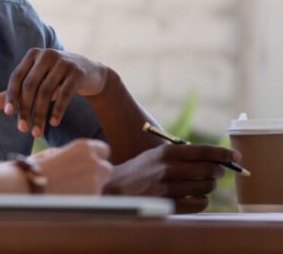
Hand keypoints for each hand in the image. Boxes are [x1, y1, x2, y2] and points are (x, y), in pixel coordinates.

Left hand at [0, 48, 108, 137]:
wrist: (90, 73)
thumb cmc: (55, 79)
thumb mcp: (35, 83)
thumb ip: (12, 93)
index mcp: (32, 55)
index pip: (17, 77)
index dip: (11, 95)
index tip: (8, 114)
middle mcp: (46, 55)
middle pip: (31, 86)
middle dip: (25, 109)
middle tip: (22, 129)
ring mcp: (63, 62)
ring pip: (47, 92)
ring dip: (40, 114)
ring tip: (37, 132)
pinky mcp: (77, 72)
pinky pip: (65, 93)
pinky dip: (58, 109)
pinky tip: (53, 122)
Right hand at [31, 139, 112, 194]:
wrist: (27, 187)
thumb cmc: (34, 168)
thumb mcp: (53, 153)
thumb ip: (71, 154)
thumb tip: (81, 160)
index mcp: (83, 147)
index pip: (104, 149)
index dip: (97, 157)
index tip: (89, 163)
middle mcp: (93, 162)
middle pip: (107, 169)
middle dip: (98, 174)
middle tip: (82, 179)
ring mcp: (95, 182)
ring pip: (100, 186)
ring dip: (90, 188)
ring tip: (68, 190)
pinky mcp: (92, 200)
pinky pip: (93, 199)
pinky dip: (84, 200)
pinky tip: (67, 199)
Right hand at [104, 144, 239, 213]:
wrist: (118, 187)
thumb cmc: (141, 169)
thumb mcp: (157, 154)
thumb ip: (182, 155)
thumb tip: (213, 158)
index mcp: (167, 152)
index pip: (204, 151)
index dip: (223, 153)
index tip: (235, 156)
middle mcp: (170, 168)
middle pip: (209, 169)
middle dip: (217, 171)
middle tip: (216, 171)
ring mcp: (170, 188)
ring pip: (206, 187)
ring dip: (208, 185)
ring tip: (201, 183)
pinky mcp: (171, 204)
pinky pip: (200, 203)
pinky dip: (202, 200)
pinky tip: (195, 196)